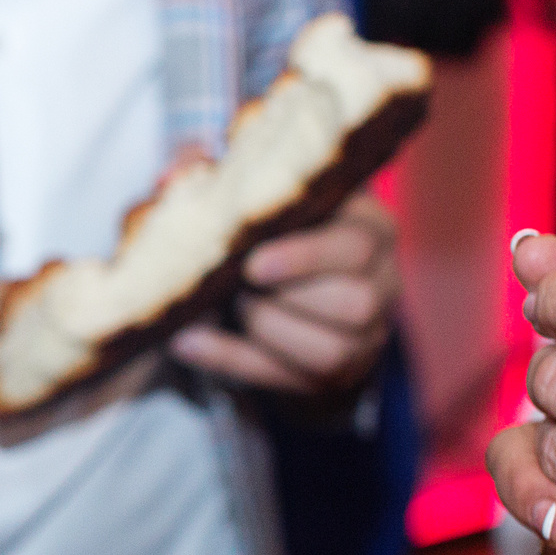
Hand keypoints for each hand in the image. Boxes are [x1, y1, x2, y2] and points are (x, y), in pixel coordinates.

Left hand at [169, 192, 399, 394]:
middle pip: (355, 302)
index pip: (358, 245)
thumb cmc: (274, 226)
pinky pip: (284, 379)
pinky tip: (185, 341)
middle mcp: (381, 284)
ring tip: (232, 306)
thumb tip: (174, 176)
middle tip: (241, 285)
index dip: (306, 256)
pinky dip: (228, 360)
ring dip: (268, 330)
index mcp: (372, 229)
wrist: (285, 286)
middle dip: (287, 298)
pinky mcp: (334, 375)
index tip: (253, 262)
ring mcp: (364, 337)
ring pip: (329, 351)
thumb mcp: (256, 192)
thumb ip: (218, 176)